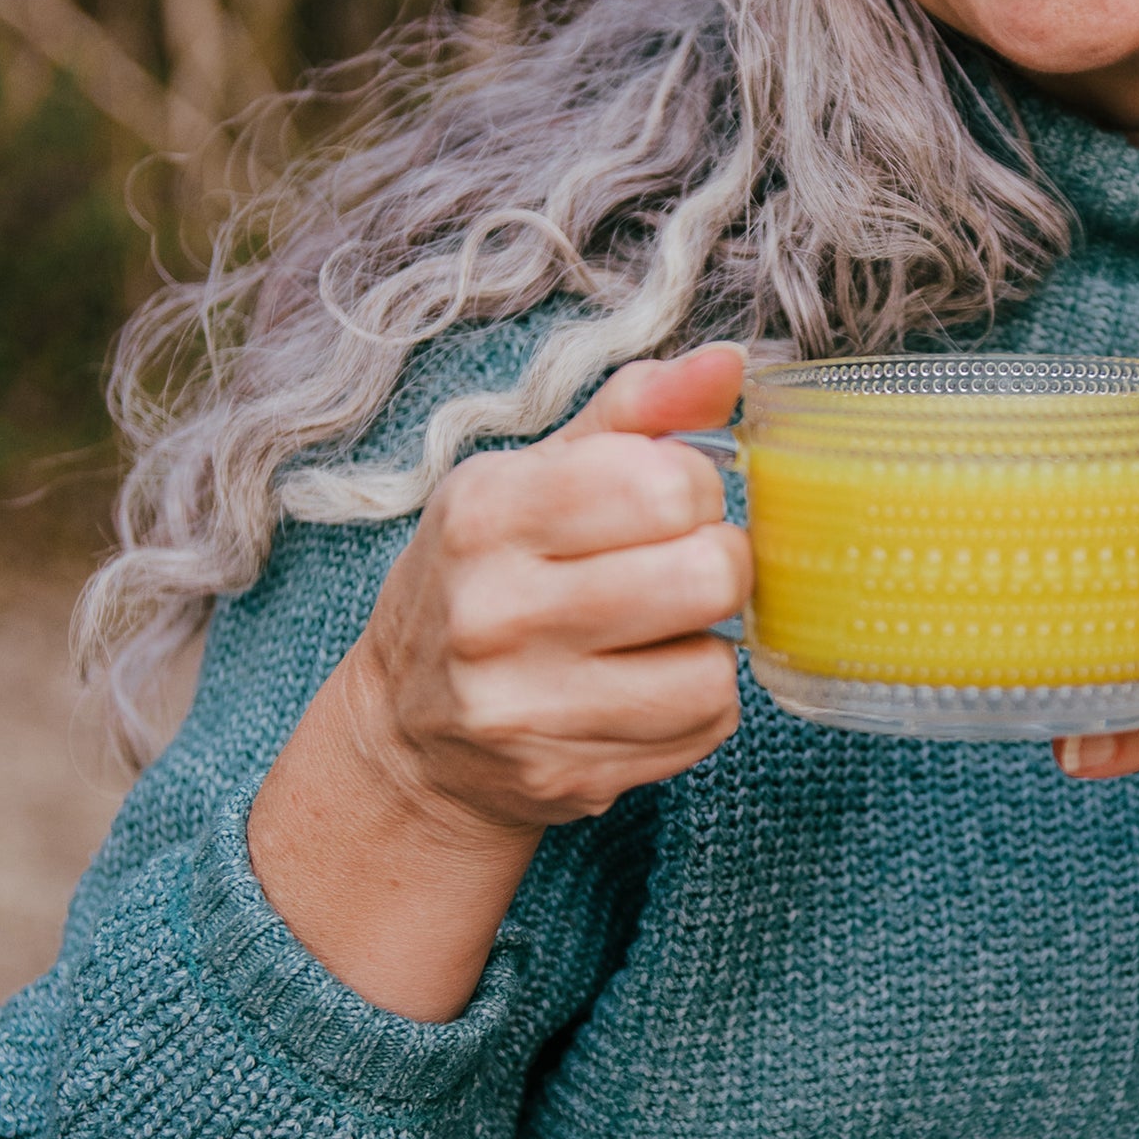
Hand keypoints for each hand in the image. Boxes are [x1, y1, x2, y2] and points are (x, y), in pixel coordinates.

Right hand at [348, 344, 750, 831]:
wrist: (408, 732)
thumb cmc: (491, 575)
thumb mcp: (537, 473)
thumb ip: (638, 409)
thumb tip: (731, 362)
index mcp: (489, 511)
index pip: (667, 483)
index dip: (696, 488)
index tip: (668, 502)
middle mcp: (495, 611)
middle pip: (707, 575)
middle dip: (719, 562)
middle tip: (683, 567)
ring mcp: (525, 707)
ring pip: (714, 665)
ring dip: (711, 640)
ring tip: (664, 628)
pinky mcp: (565, 776)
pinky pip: (705, 727)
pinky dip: (699, 700)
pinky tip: (649, 683)